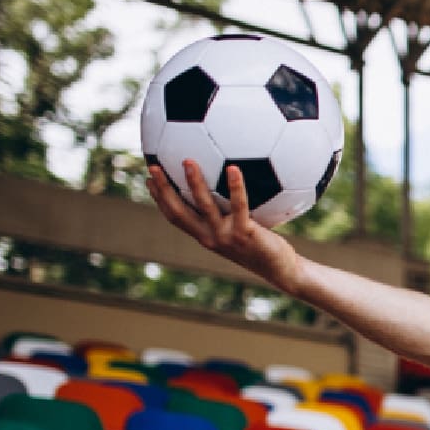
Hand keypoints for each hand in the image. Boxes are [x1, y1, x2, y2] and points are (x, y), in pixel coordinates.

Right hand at [147, 160, 305, 294]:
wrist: (281, 269)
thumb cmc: (263, 246)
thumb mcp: (240, 228)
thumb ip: (229, 212)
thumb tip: (229, 182)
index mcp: (205, 236)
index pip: (175, 216)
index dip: (159, 198)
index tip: (148, 178)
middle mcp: (210, 237)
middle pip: (179, 211)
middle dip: (163, 189)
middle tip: (153, 166)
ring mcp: (226, 236)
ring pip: (204, 206)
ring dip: (194, 183)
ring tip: (187, 161)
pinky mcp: (244, 234)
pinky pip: (239, 206)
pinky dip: (235, 187)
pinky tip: (233, 168)